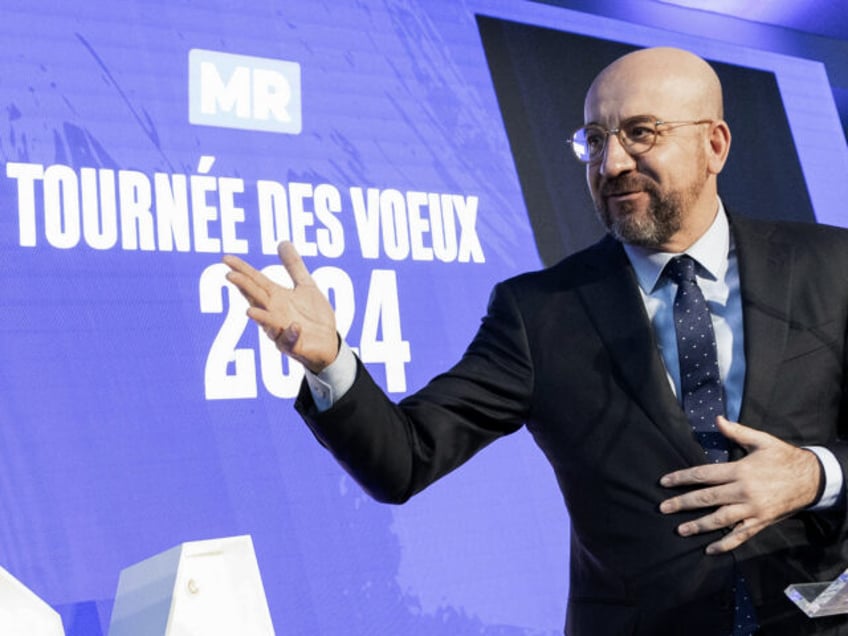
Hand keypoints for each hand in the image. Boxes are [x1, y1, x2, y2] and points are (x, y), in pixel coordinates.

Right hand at [222, 241, 337, 373]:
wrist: (328, 342)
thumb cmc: (313, 316)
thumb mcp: (306, 286)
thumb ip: (293, 266)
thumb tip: (283, 242)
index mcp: (276, 298)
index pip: (255, 281)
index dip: (242, 269)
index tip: (226, 258)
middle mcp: (274, 313)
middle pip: (256, 298)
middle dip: (244, 288)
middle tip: (230, 276)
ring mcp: (281, 330)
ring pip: (267, 323)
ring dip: (260, 317)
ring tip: (249, 312)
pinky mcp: (294, 345)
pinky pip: (290, 340)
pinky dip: (291, 334)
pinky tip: (295, 326)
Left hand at [659, 416, 820, 553]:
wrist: (812, 478)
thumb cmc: (784, 457)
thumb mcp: (762, 440)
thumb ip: (737, 432)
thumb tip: (717, 419)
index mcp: (740, 470)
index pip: (703, 475)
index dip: (682, 478)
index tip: (664, 482)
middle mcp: (744, 491)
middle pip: (707, 498)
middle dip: (683, 503)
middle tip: (663, 508)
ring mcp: (752, 509)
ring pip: (720, 520)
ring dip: (699, 526)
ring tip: (680, 530)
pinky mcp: (761, 522)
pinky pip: (741, 535)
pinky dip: (725, 544)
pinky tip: (710, 550)